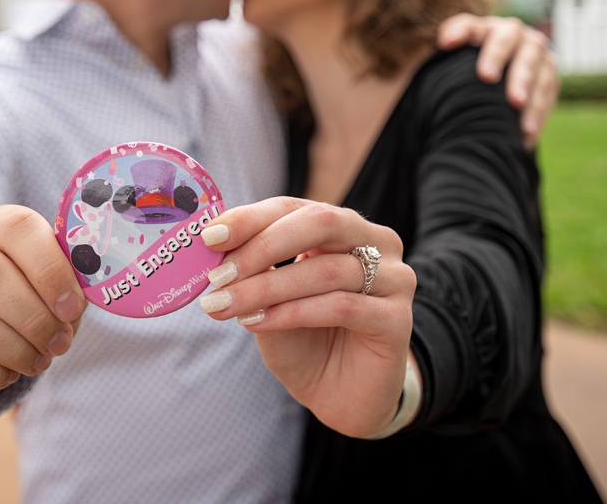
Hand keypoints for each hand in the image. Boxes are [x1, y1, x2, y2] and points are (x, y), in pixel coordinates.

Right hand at [0, 205, 85, 408]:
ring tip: (39, 360)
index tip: (73, 308)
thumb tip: (91, 290)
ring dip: (11, 346)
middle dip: (33, 316)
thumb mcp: (50, 282)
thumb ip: (69, 279)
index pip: (17, 228)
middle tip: (59, 343)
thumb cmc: (25, 298)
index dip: (49, 269)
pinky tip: (9, 374)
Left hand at [198, 198, 415, 437]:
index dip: (251, 218)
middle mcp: (376, 243)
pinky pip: (340, 307)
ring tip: (225, 305)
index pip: (295, 207)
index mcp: (343, 228)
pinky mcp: (397, 320)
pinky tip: (257, 323)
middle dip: (262, 245)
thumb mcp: (270, 300)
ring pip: (325, 269)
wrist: (342, 398)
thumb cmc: (306, 341)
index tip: (209, 236)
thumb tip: (214, 244)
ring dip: (267, 287)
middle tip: (219, 274)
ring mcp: (394, 279)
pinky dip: (292, 313)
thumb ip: (255, 270)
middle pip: (320, 222)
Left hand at [437, 14, 558, 149]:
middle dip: (496, 55)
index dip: (458, 30)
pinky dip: (538, 110)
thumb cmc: (467, 77)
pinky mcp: (549, 75)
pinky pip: (547, 90)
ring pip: (534, 63)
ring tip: (515, 105)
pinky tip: (526, 132)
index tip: (444, 44)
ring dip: (525, 83)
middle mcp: (512, 33)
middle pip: (507, 38)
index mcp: (483, 29)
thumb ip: (445, 55)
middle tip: (486, 77)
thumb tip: (444, 43)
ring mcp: (535, 52)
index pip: (469, 24)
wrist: (501, 88)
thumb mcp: (451, 68)